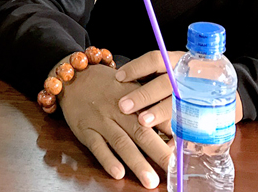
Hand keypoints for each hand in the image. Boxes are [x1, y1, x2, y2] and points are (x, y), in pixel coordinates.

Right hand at [58, 61, 171, 188]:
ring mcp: (101, 120)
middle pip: (141, 131)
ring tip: (150, 181)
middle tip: (173, 170)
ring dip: (137, 162)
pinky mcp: (85, 130)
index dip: (171, 134)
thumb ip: (150, 105)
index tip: (184, 151)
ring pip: (121, 142)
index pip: (156, 117)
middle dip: (159, 152)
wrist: (73, 77)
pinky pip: (96, 146)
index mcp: (134, 98)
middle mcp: (118, 110)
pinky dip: (107, 159)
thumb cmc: (107, 85)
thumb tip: (174, 128)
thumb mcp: (130, 87)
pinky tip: (118, 172)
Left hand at [115, 51, 243, 131]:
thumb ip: (152, 76)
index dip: (137, 67)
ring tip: (142, 122)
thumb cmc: (191, 80)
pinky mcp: (213, 113)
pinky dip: (182, 136)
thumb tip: (118, 80)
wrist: (231, 90)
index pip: (156, 59)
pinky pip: (198, 125)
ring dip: (160, 113)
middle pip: (166, 82)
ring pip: (181, 102)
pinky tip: (167, 143)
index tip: (118, 77)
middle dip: (144, 95)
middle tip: (123, 106)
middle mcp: (192, 76)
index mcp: (180, 61)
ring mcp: (205, 94)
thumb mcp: (175, 70)